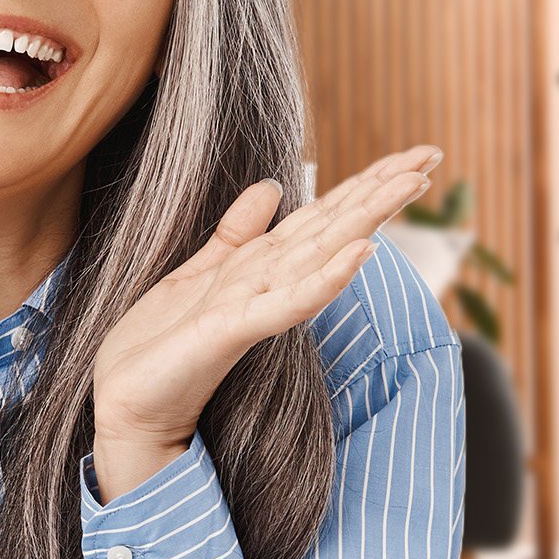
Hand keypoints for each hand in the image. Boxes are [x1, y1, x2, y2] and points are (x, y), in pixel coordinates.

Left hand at [91, 145, 443, 471]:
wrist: (126, 404)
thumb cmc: (159, 348)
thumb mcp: (197, 273)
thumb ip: (237, 233)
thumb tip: (272, 187)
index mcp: (261, 267)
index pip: (324, 215)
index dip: (365, 182)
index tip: (414, 154)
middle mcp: (269, 284)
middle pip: (334, 226)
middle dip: (382, 190)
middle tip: (431, 156)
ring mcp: (256, 307)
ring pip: (322, 253)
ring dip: (366, 218)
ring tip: (409, 184)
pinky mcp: (234, 331)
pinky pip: (287, 302)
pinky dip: (325, 278)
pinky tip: (360, 253)